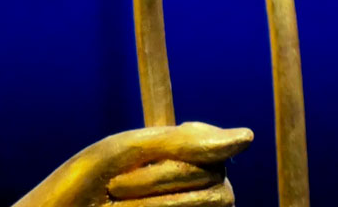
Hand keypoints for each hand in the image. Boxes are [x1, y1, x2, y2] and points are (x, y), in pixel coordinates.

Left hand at [12, 121, 253, 206]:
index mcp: (184, 156)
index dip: (180, 154)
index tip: (136, 160)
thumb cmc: (87, 184)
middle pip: (216, 179)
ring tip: (119, 205)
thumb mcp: (131, 152)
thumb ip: (186, 144)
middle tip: (116, 187)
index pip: (214, 148)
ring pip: (216, 202)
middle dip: (160, 180)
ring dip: (159, 204)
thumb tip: (250, 137)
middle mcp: (199, 185)